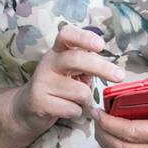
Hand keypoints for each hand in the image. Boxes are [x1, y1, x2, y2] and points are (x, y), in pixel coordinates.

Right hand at [10, 26, 124, 136]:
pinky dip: (77, 112)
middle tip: (119, 76)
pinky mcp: (39, 102)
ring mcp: (41, 82)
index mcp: (57, 51)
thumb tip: (108, 67)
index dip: (84, 37)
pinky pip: (72, 109)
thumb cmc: (58, 86)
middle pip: (77, 59)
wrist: (27, 107)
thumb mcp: (71, 71)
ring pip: (80, 91)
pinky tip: (68, 110)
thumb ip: (87, 65)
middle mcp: (48, 62)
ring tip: (79, 101)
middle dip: (102, 68)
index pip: (66, 34)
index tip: (100, 45)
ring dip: (87, 101)